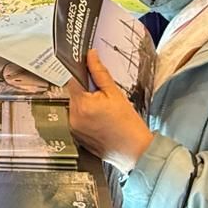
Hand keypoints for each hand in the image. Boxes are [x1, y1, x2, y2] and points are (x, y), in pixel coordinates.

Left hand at [64, 50, 152, 170]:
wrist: (134, 151)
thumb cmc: (128, 125)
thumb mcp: (115, 94)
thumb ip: (100, 73)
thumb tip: (91, 56)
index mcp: (82, 105)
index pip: (73, 79)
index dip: (82, 72)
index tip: (89, 69)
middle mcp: (73, 117)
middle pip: (74, 93)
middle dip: (86, 90)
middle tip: (104, 95)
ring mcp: (74, 128)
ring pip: (76, 106)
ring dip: (86, 103)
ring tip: (104, 110)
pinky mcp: (77, 136)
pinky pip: (77, 119)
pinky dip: (86, 116)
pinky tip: (101, 120)